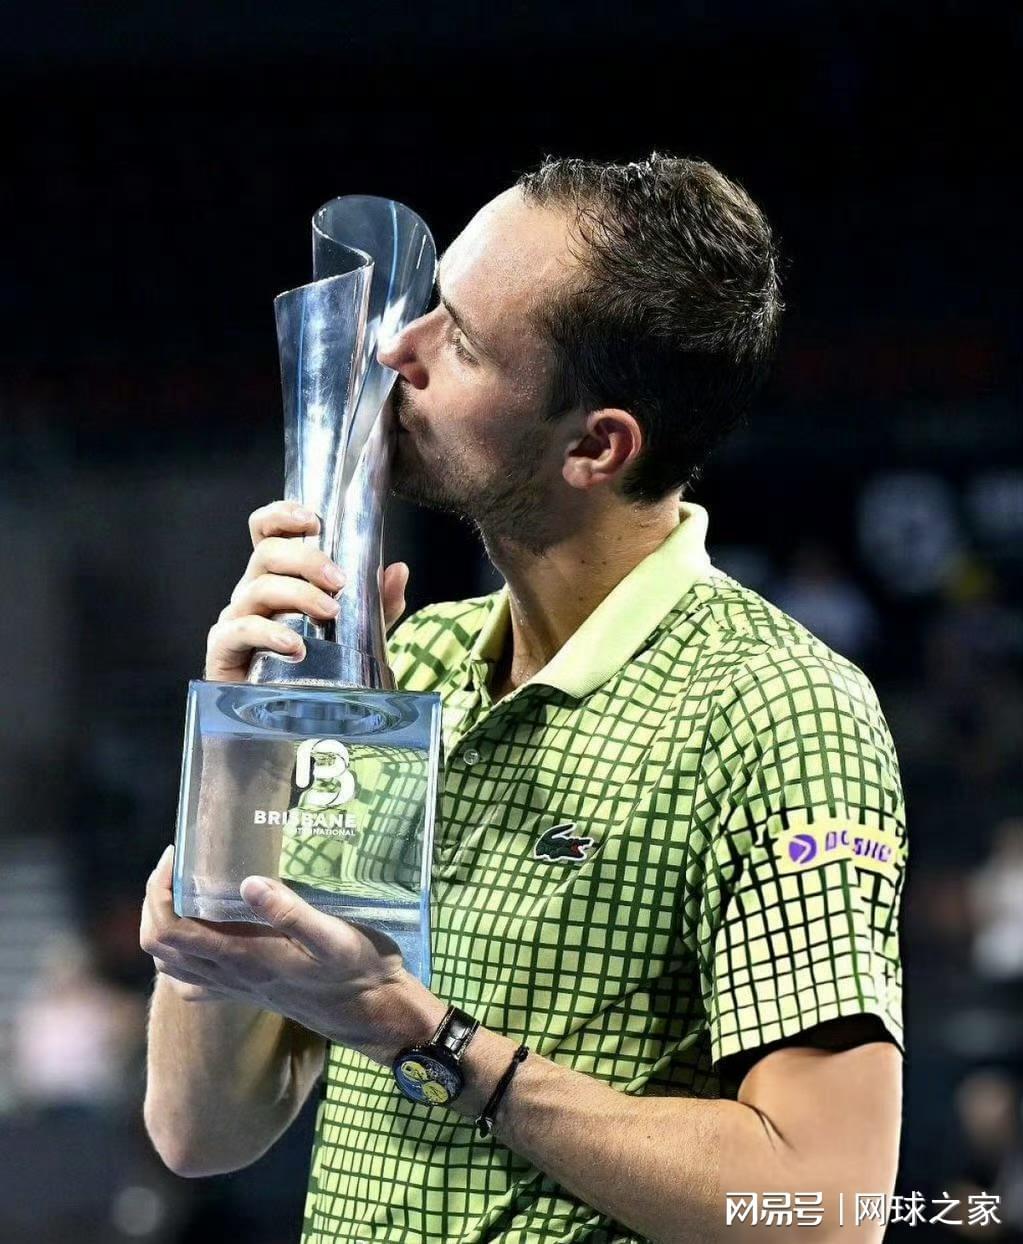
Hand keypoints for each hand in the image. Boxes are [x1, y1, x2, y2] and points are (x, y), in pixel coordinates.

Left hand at [139, 845, 442, 1064]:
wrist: (371, 1012)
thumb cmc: (358, 970)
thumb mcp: (334, 937)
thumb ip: (291, 913)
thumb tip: (248, 883)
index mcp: (242, 957)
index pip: (169, 929)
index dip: (159, 891)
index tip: (179, 855)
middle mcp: (230, 975)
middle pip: (159, 945)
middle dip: (155, 900)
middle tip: (179, 864)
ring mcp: (236, 987)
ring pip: (170, 963)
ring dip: (165, 923)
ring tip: (185, 888)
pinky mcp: (247, 991)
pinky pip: (192, 980)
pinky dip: (181, 954)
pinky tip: (202, 932)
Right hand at [205, 500, 410, 681]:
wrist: (286, 719)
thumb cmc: (316, 668)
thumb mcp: (357, 633)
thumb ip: (378, 604)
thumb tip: (399, 570)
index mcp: (278, 576)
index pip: (266, 530)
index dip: (282, 515)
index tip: (314, 521)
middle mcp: (253, 590)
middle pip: (267, 553)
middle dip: (306, 560)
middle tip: (339, 582)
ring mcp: (236, 617)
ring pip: (259, 588)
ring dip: (299, 595)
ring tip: (330, 613)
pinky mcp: (225, 648)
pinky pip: (241, 630)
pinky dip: (270, 634)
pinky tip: (296, 647)